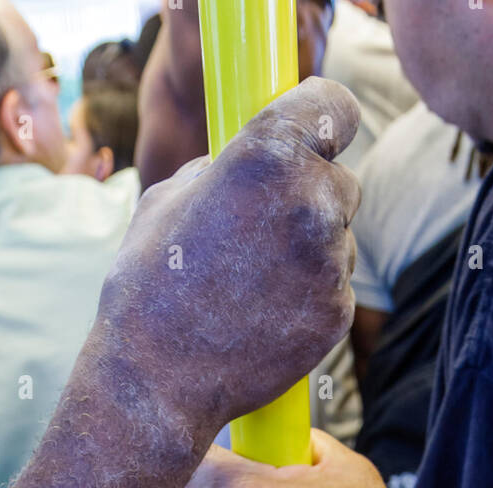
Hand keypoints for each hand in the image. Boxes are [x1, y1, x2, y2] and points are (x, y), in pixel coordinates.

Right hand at [96, 78, 360, 444]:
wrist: (158, 378)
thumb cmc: (151, 284)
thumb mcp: (167, 198)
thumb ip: (223, 168)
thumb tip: (244, 163)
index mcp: (267, 153)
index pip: (335, 105)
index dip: (327, 117)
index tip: (319, 133)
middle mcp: (310, 200)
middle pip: (342, 181)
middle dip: (312, 198)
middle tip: (263, 231)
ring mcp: (331, 261)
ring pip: (342, 240)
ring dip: (312, 252)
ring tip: (251, 283)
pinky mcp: (339, 312)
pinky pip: (335, 290)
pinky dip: (310, 298)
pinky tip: (263, 315)